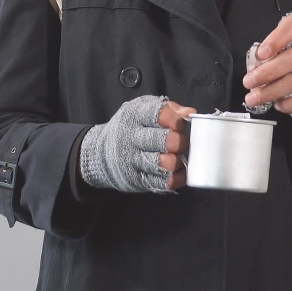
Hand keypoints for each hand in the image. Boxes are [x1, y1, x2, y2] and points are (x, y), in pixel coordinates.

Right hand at [80, 95, 195, 193]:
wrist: (101, 154)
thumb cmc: (130, 128)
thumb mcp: (143, 109)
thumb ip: (169, 109)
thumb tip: (189, 113)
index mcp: (135, 116)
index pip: (159, 114)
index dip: (176, 120)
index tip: (181, 124)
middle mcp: (133, 138)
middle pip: (165, 140)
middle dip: (181, 142)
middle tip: (183, 142)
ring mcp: (134, 161)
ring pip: (165, 163)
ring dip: (178, 161)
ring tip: (179, 157)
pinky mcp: (138, 179)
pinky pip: (164, 182)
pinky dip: (177, 178)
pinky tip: (178, 171)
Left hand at [242, 13, 291, 124]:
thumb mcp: (280, 50)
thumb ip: (266, 54)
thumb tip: (253, 68)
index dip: (276, 39)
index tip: (261, 53)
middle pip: (291, 58)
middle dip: (265, 73)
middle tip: (248, 82)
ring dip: (269, 92)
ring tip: (254, 98)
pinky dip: (286, 104)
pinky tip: (277, 103)